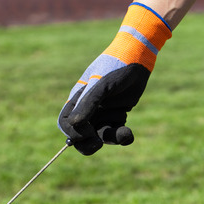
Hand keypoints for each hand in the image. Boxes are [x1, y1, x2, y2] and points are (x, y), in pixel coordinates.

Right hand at [58, 3, 171, 154]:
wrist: (138, 59)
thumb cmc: (115, 68)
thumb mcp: (101, 85)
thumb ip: (88, 104)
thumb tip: (74, 125)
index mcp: (77, 100)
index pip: (65, 124)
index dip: (73, 133)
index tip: (87, 132)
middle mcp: (87, 109)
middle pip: (80, 136)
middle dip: (88, 144)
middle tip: (99, 144)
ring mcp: (102, 113)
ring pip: (101, 136)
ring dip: (111, 137)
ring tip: (125, 133)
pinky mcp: (117, 115)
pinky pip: (116, 132)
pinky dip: (123, 136)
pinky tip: (128, 133)